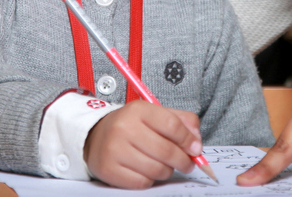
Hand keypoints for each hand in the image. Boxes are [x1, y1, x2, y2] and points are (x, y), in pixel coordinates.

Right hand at [84, 100, 202, 188]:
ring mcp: (114, 150)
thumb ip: (181, 121)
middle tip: (188, 164)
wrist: (95, 136)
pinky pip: (142, 182)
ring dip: (168, 171)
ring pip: (156, 169)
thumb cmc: (131, 126)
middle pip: (166, 150)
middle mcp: (124, 128)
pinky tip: (148, 171)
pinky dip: (151, 179)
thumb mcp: (155, 114)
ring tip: (167, 166)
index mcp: (138, 110)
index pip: (172, 125)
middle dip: (183, 160)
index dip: (188, 140)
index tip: (196, 149)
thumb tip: (196, 142)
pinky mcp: (109, 170)